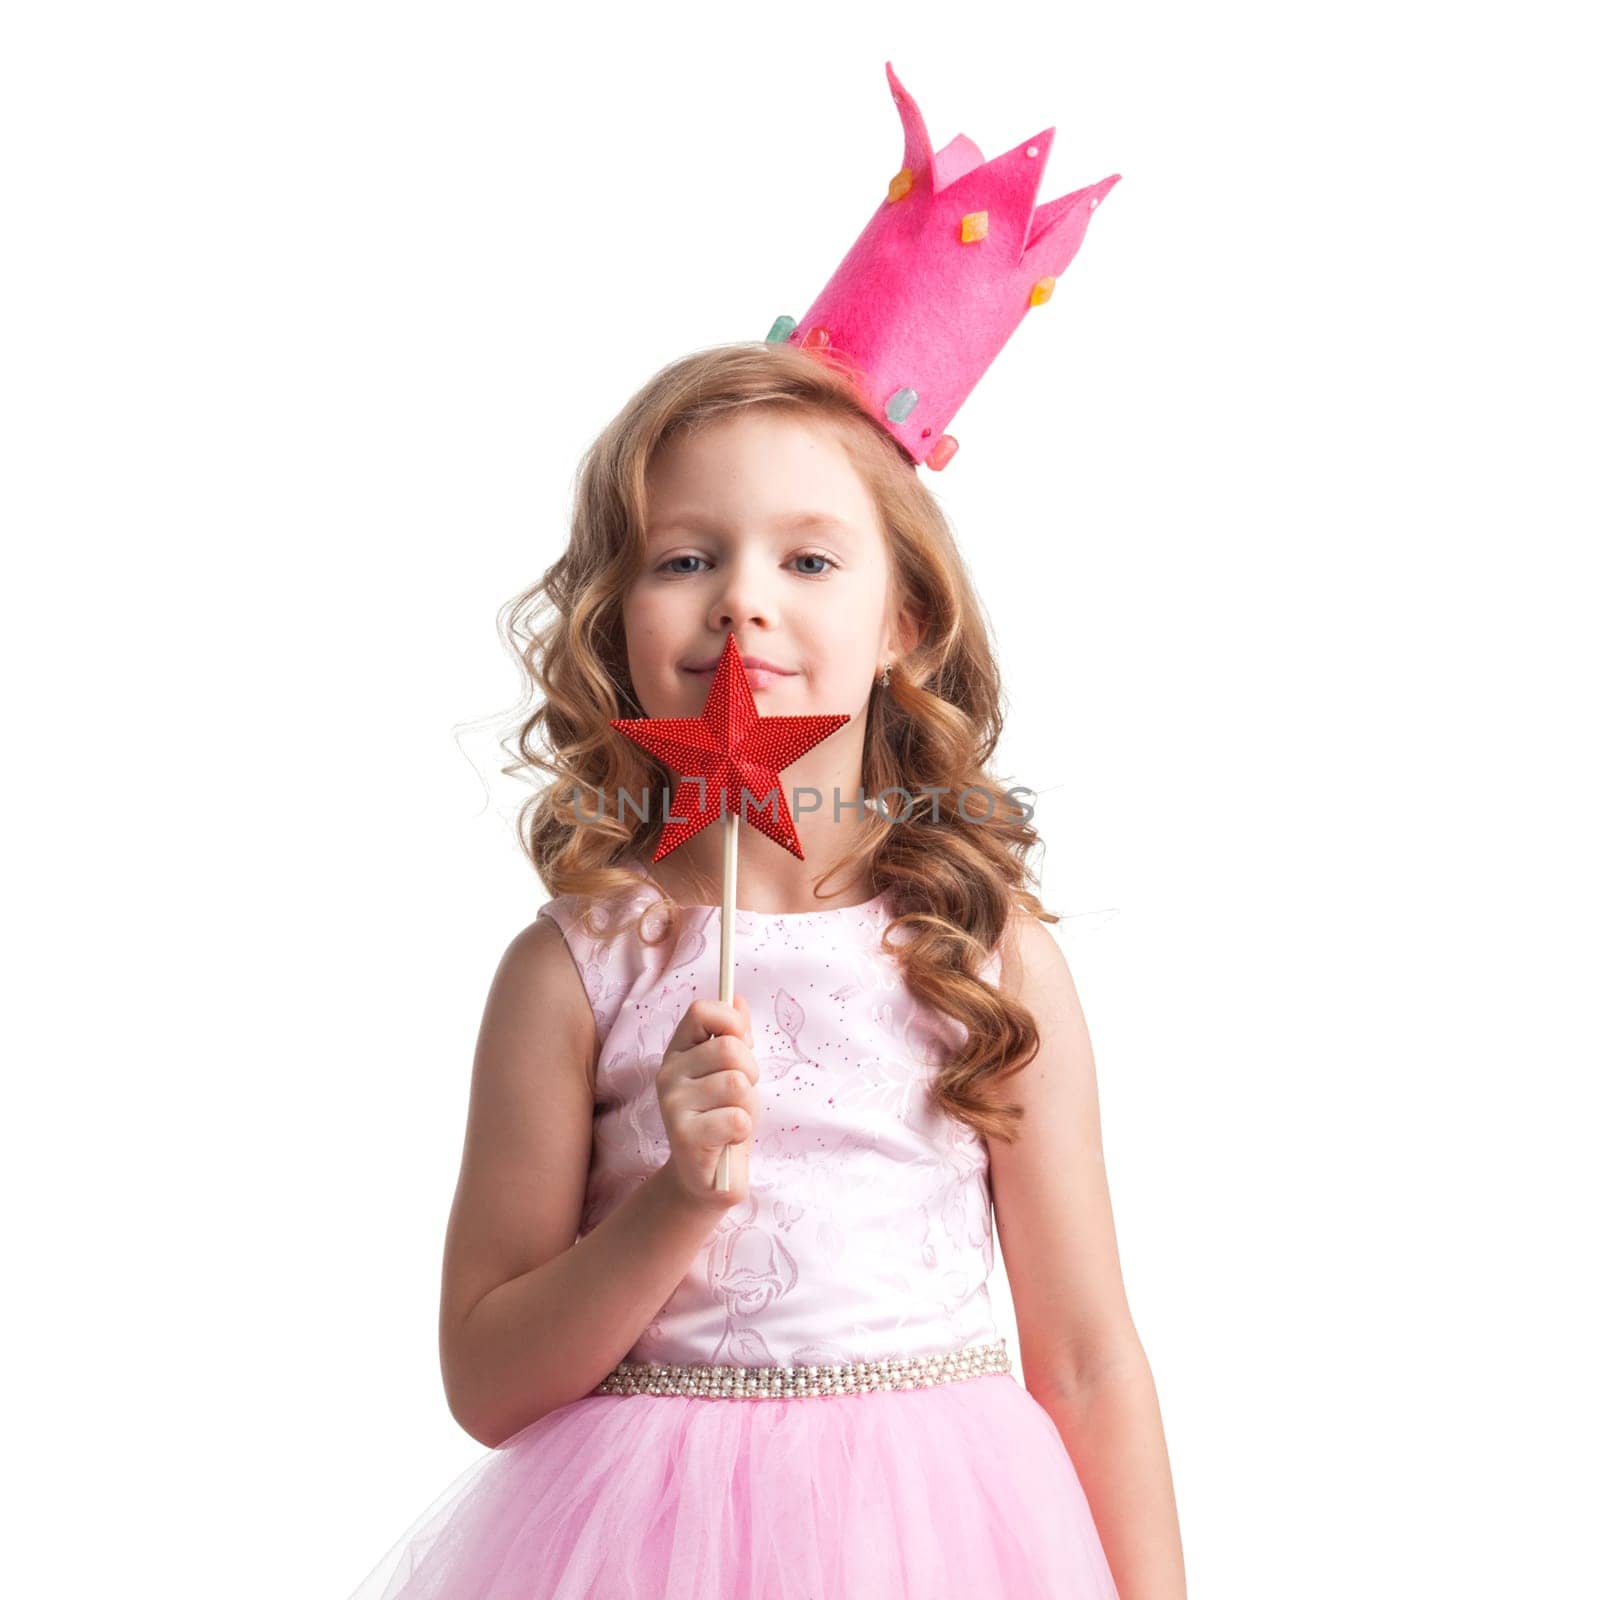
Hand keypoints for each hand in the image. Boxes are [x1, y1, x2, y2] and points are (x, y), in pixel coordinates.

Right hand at [656, 995, 759, 1208]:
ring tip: (732, 1119)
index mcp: (679, 1052)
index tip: (742, 1041)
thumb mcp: (733, 1071)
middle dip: (750, 1071)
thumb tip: (738, 998)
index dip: (730, 1021)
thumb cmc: (722, 1117)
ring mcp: (672, 1105)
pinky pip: (737, 1119)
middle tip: (741, 1094)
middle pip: (729, 1048)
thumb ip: (734, 1036)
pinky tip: (727, 1140)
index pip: (701, 1011)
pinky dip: (743, 1131)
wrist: (706, 1177)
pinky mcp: (683, 1136)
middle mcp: (668, 1073)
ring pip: (736, 1084)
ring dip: (747, 1105)